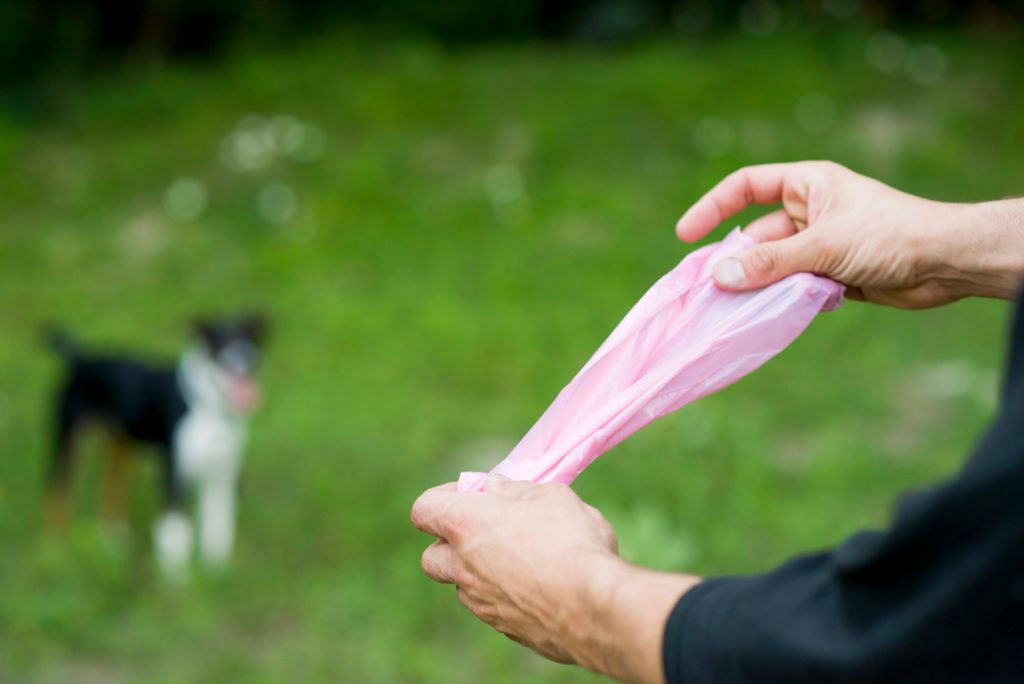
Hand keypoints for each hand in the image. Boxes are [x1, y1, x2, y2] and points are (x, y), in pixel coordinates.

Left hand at [411, 476, 697, 682]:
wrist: (595, 608)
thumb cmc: (573, 541)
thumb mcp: (550, 495)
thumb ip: (514, 491)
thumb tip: (494, 488)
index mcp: (466, 525)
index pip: (423, 509)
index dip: (443, 497)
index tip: (472, 493)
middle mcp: (463, 567)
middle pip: (432, 555)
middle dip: (451, 542)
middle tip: (488, 530)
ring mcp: (481, 602)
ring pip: (463, 585)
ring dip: (479, 570)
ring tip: (523, 557)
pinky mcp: (504, 628)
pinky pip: (492, 606)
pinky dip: (504, 594)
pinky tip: (540, 584)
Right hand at [676, 161, 1023, 307]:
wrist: (945, 264)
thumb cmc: (889, 235)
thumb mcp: (822, 246)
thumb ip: (769, 263)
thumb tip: (719, 276)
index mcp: (808, 185)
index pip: (747, 186)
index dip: (713, 207)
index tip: (686, 234)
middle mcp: (810, 212)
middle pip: (756, 235)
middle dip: (735, 261)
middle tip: (708, 289)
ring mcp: (819, 245)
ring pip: (772, 266)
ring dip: (756, 285)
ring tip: (731, 308)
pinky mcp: (831, 275)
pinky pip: (791, 287)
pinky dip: (779, 301)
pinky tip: (765, 316)